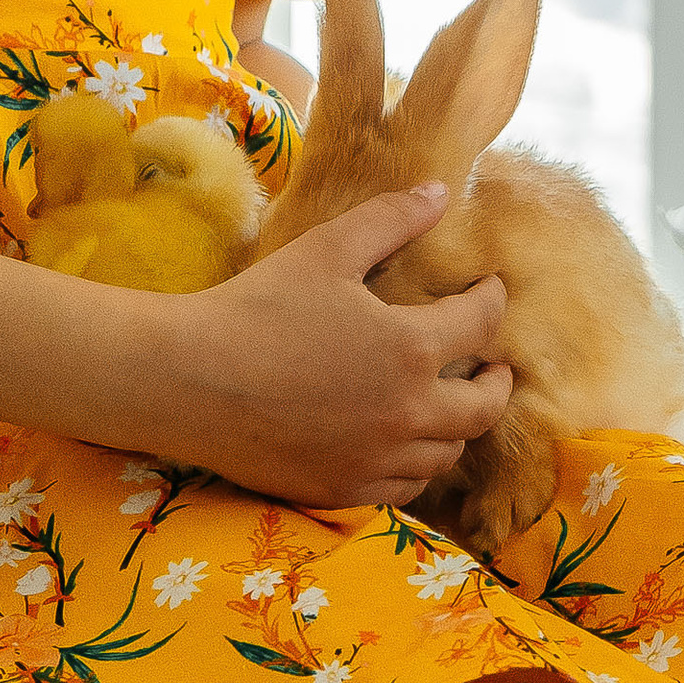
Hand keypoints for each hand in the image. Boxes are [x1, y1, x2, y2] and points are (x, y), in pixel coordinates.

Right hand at [172, 185, 513, 506]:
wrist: (187, 381)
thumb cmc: (255, 308)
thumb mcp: (327, 250)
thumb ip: (390, 220)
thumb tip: (441, 193)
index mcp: (411, 350)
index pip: (481, 325)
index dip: (492, 301)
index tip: (490, 290)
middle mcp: (407, 414)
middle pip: (482, 408)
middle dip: (496, 382)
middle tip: (494, 366)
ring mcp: (376, 459)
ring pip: (445, 453)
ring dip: (457, 426)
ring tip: (450, 405)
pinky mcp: (343, 489)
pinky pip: (403, 488)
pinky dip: (415, 466)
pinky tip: (404, 446)